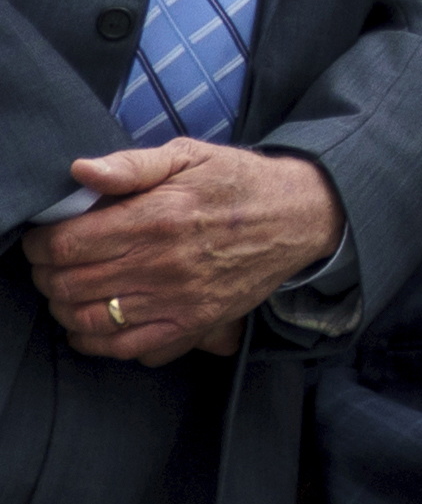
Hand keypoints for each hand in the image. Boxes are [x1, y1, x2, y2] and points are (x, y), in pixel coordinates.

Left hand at [27, 141, 339, 361]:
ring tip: (68, 290)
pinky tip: (92, 323)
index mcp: (157, 217)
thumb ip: (132, 164)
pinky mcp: (194, 324)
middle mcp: (163, 264)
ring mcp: (178, 300)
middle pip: (69, 284)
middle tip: (52, 263)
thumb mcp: (189, 155)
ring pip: (90, 319)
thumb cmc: (238, 182)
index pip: (66, 244)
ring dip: (64, 307)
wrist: (300, 216)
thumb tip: (82, 172)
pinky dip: (96, 341)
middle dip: (46, 274)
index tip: (42, 238)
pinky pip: (128, 348)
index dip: (39, 244)